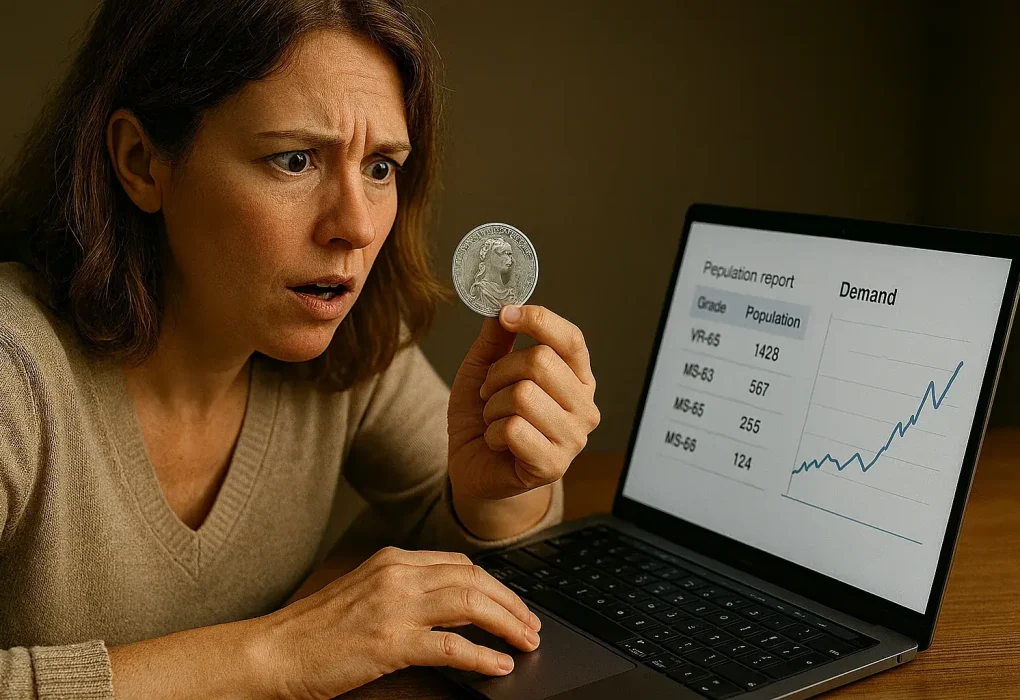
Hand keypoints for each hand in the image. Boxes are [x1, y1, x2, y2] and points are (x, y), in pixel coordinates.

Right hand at [255, 546, 541, 699]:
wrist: (272, 651)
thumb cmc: (315, 630)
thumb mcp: (366, 595)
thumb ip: (408, 593)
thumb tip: (457, 608)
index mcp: (392, 561)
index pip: (460, 564)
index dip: (495, 585)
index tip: (514, 605)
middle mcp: (397, 575)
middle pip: (474, 579)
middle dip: (511, 603)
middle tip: (531, 626)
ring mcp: (394, 607)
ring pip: (471, 604)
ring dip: (507, 624)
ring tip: (526, 642)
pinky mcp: (389, 642)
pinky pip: (452, 647)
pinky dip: (483, 657)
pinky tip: (499, 665)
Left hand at [448, 304, 599, 501]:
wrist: (473, 466)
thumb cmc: (483, 416)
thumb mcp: (483, 369)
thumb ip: (496, 339)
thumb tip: (506, 308)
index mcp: (577, 377)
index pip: (571, 339)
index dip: (538, 320)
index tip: (507, 314)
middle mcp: (584, 406)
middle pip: (541, 362)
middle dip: (499, 372)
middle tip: (488, 390)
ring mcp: (574, 438)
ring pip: (523, 395)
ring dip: (493, 406)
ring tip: (494, 419)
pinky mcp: (554, 466)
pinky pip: (513, 429)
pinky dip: (492, 433)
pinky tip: (498, 442)